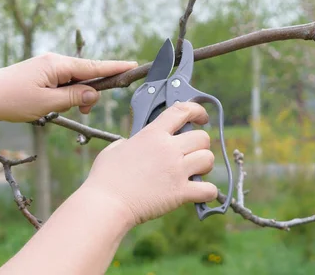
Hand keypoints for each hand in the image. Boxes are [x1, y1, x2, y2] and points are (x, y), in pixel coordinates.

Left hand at [0, 53, 136, 122]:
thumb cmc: (11, 99)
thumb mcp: (47, 103)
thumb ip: (74, 98)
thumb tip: (95, 93)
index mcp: (58, 64)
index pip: (94, 67)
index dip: (115, 67)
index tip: (134, 65)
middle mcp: (55, 61)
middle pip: (86, 73)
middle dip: (92, 91)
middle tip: (86, 110)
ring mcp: (47, 67)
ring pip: (74, 80)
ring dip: (77, 95)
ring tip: (66, 110)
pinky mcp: (40, 74)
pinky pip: (63, 82)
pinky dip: (67, 94)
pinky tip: (58, 104)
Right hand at [83, 102, 217, 225]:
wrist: (106, 204)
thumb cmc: (105, 178)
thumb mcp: (116, 148)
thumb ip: (131, 141)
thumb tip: (134, 144)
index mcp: (153, 134)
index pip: (182, 111)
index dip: (197, 110)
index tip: (201, 117)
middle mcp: (168, 149)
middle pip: (202, 137)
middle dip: (201, 145)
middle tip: (192, 153)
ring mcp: (176, 170)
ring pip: (208, 159)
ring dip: (205, 165)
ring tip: (195, 172)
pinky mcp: (180, 193)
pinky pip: (208, 189)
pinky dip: (207, 192)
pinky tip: (200, 193)